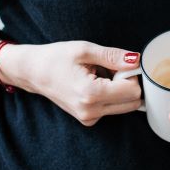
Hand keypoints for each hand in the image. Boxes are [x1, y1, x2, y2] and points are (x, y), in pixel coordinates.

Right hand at [0, 40, 141, 125]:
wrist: (33, 73)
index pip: (133, 91)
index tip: (117, 64)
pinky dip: (110, 95)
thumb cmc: (56, 58)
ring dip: (119, 90)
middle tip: (109, 70)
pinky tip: (94, 84)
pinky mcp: (88, 119)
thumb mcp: (85, 50)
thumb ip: (113, 56)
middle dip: (127, 84)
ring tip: (99, 76)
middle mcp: (91, 111)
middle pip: (132, 102)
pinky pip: (113, 108)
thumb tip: (136, 60)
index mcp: (90, 94)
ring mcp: (89, 118)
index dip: (131, 75)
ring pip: (125, 106)